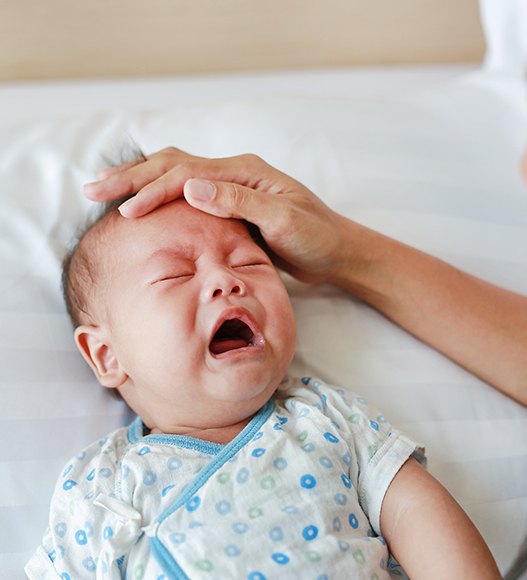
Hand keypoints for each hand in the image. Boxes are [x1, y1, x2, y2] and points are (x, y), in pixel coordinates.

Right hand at [85, 147, 351, 283]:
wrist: (335, 251)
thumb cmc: (316, 238)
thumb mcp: (283, 221)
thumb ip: (239, 202)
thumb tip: (190, 187)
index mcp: (244, 172)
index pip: (186, 175)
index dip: (153, 191)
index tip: (125, 210)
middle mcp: (234, 173)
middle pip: (173, 166)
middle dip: (133, 177)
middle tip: (94, 188)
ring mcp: (231, 188)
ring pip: (176, 174)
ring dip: (141, 181)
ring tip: (107, 188)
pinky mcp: (231, 206)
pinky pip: (186, 194)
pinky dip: (159, 195)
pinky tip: (143, 204)